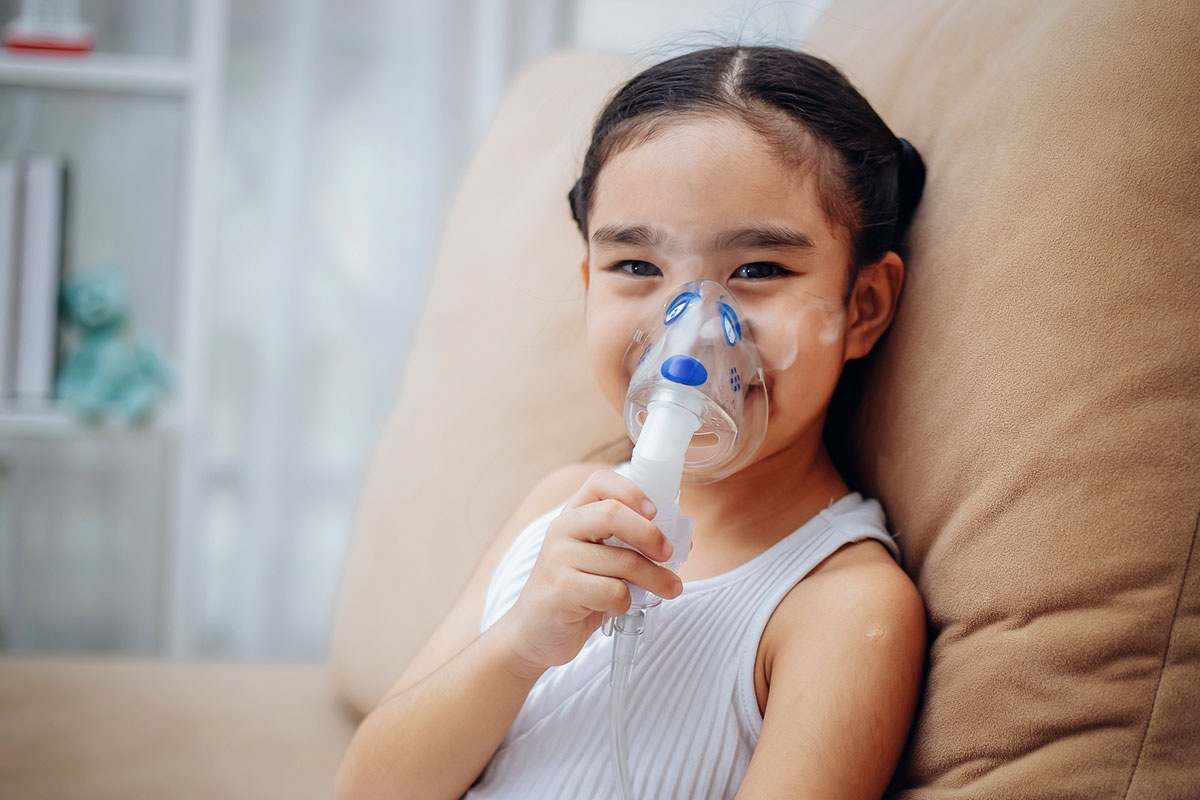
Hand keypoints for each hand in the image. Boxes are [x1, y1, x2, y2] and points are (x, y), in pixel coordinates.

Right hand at [495, 469, 682, 678]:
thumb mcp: (597, 559)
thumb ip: (626, 544)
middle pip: (613, 514)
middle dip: (650, 534)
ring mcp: (558, 559)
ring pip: (623, 561)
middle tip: (669, 553)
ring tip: (669, 590)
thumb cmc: (575, 593)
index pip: (600, 482)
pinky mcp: (562, 591)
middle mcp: (561, 530)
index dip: (632, 492)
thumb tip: (679, 540)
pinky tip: (616, 608)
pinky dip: (626, 602)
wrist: (535, 634)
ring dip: (654, 579)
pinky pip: (613, 591)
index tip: (655, 512)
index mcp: (572, 515)